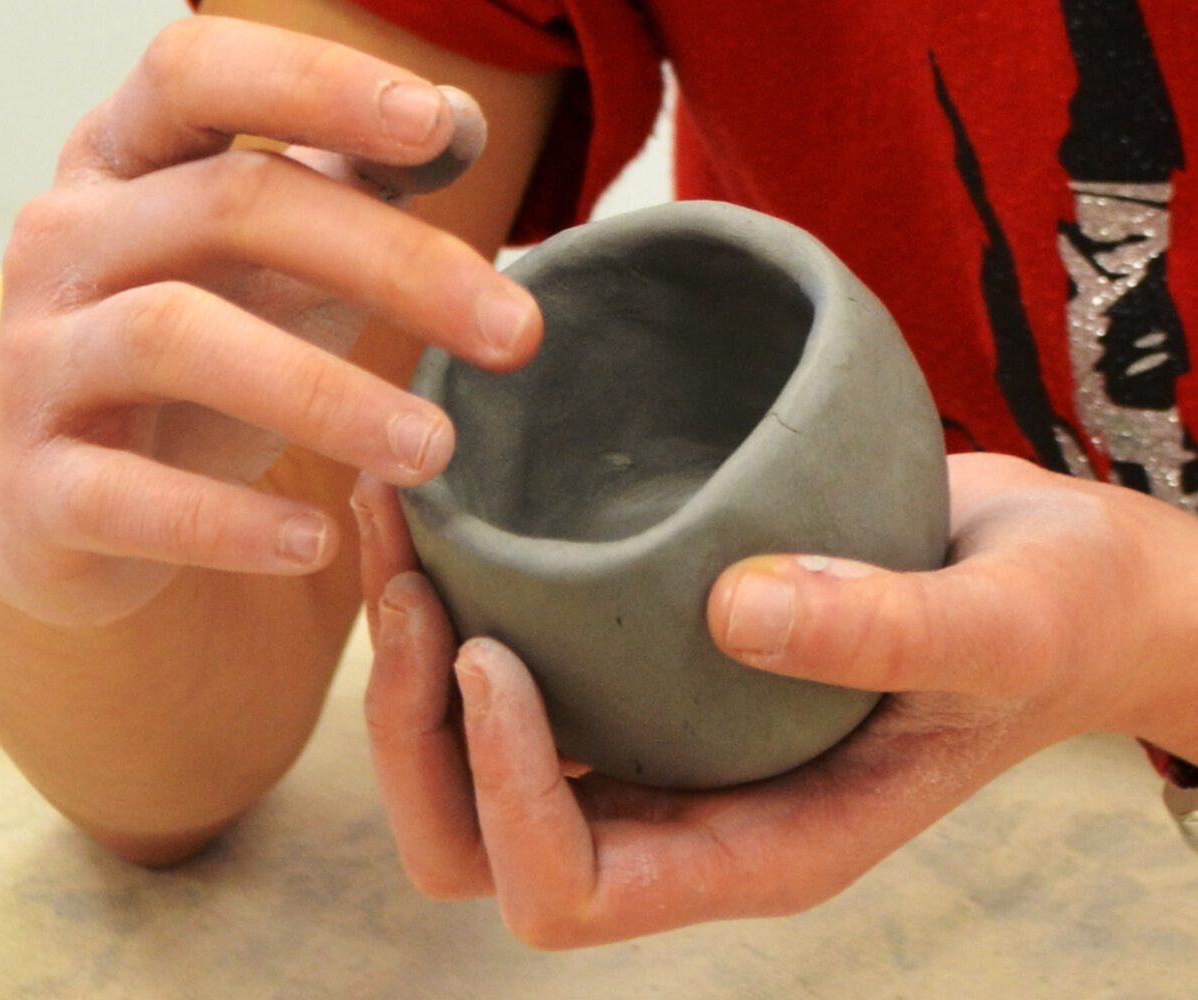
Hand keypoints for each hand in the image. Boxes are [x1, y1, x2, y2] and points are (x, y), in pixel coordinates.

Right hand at [0, 16, 539, 625]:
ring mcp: (37, 357)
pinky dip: (227, 521)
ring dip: (322, 394)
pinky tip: (318, 541)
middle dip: (391, 264)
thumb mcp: (270, 259)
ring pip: (174, 340)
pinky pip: (124, 496)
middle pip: (229, 207)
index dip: (314, 82)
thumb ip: (352, 188)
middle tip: (516, 335)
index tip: (440, 128)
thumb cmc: (198, 354)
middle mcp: (64, 236)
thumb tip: (460, 123)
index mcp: (123, 158)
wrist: (68, 502)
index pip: (197, 72)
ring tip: (434, 449)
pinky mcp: (36, 481)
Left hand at [353, 454, 1197, 947]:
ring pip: (463, 755)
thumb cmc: (1052, 618)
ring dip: (407, 654)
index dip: (505, 795)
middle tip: (410, 582)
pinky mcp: (639, 664)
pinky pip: (505, 661)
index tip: (499, 651)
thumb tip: (733, 612)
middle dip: (416, 732)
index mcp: (757, 846)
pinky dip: (448, 592)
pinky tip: (436, 496)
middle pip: (475, 840)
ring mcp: (651, 741)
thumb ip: (886, 629)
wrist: (1050, 571)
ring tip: (395, 514)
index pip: (571, 891)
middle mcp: (681, 810)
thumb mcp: (1001, 623)